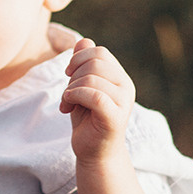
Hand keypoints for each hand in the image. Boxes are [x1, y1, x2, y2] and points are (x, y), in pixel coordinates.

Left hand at [60, 38, 135, 164]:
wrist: (94, 153)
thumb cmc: (87, 121)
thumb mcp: (81, 88)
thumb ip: (83, 66)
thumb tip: (83, 40)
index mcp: (119, 77)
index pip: (99, 52)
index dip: (78, 59)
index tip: (68, 75)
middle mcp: (126, 86)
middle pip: (95, 62)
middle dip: (73, 75)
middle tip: (66, 94)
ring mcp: (123, 102)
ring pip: (91, 78)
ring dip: (70, 89)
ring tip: (66, 104)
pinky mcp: (115, 117)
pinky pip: (94, 96)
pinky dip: (74, 97)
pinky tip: (67, 107)